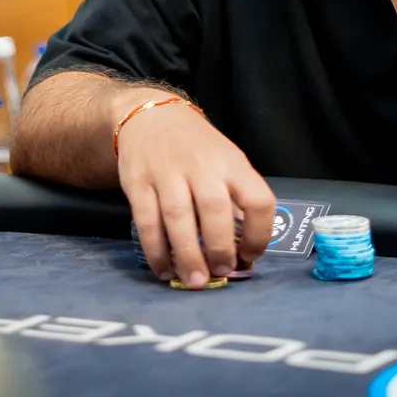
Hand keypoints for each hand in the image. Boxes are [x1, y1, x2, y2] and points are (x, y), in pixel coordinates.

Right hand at [116, 100, 275, 288]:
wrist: (151, 116)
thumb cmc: (196, 147)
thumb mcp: (225, 160)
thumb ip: (234, 199)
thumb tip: (244, 252)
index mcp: (231, 162)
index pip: (258, 199)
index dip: (259, 234)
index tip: (250, 255)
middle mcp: (201, 165)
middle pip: (215, 210)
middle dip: (220, 248)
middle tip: (221, 273)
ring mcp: (167, 172)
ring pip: (178, 218)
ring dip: (188, 255)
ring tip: (195, 280)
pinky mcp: (138, 182)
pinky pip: (147, 222)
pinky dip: (156, 251)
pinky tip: (163, 269)